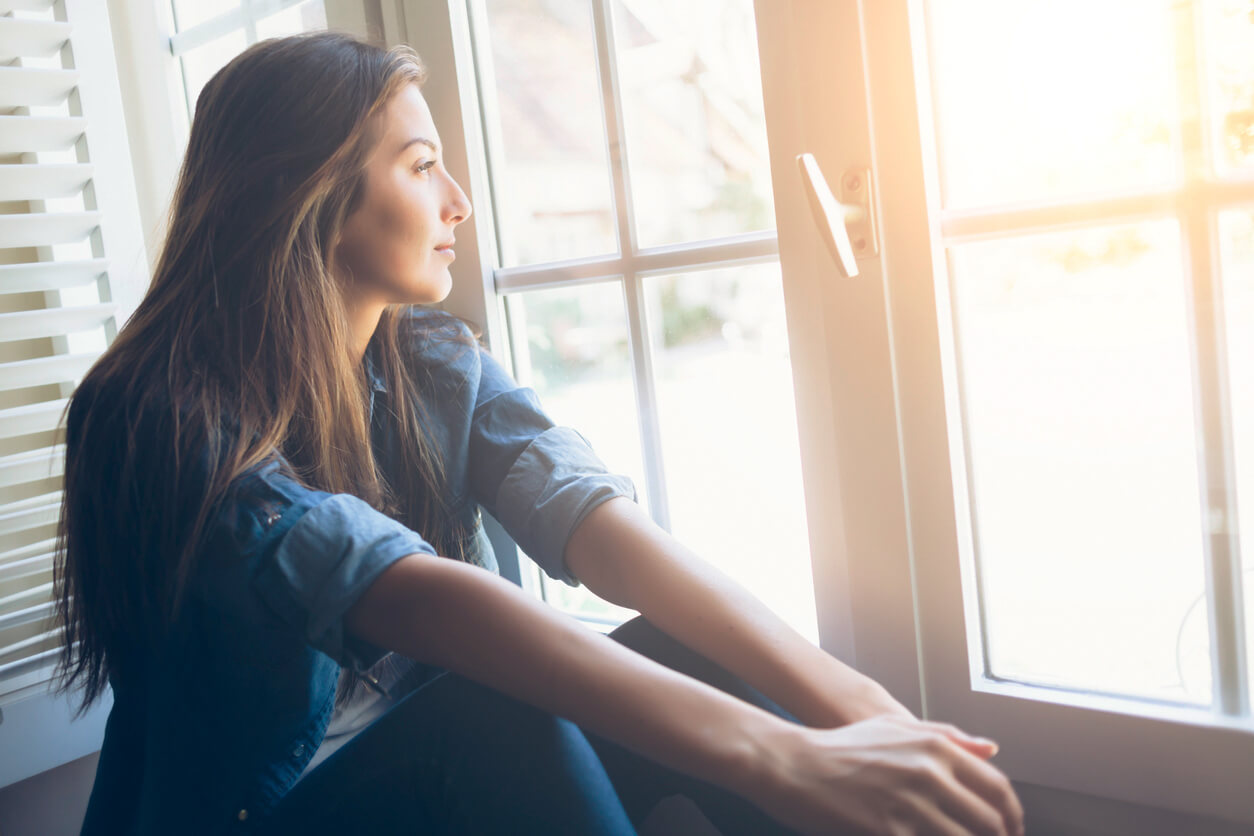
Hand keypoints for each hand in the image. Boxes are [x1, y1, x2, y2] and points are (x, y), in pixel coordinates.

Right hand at [748, 714, 1024, 835]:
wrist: (793, 765)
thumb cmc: (841, 748)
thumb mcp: (894, 727)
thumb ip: (946, 736)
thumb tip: (992, 748)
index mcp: (937, 747)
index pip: (998, 790)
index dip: (1013, 819)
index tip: (1011, 833)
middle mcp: (930, 773)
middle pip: (990, 823)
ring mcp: (910, 805)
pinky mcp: (888, 832)